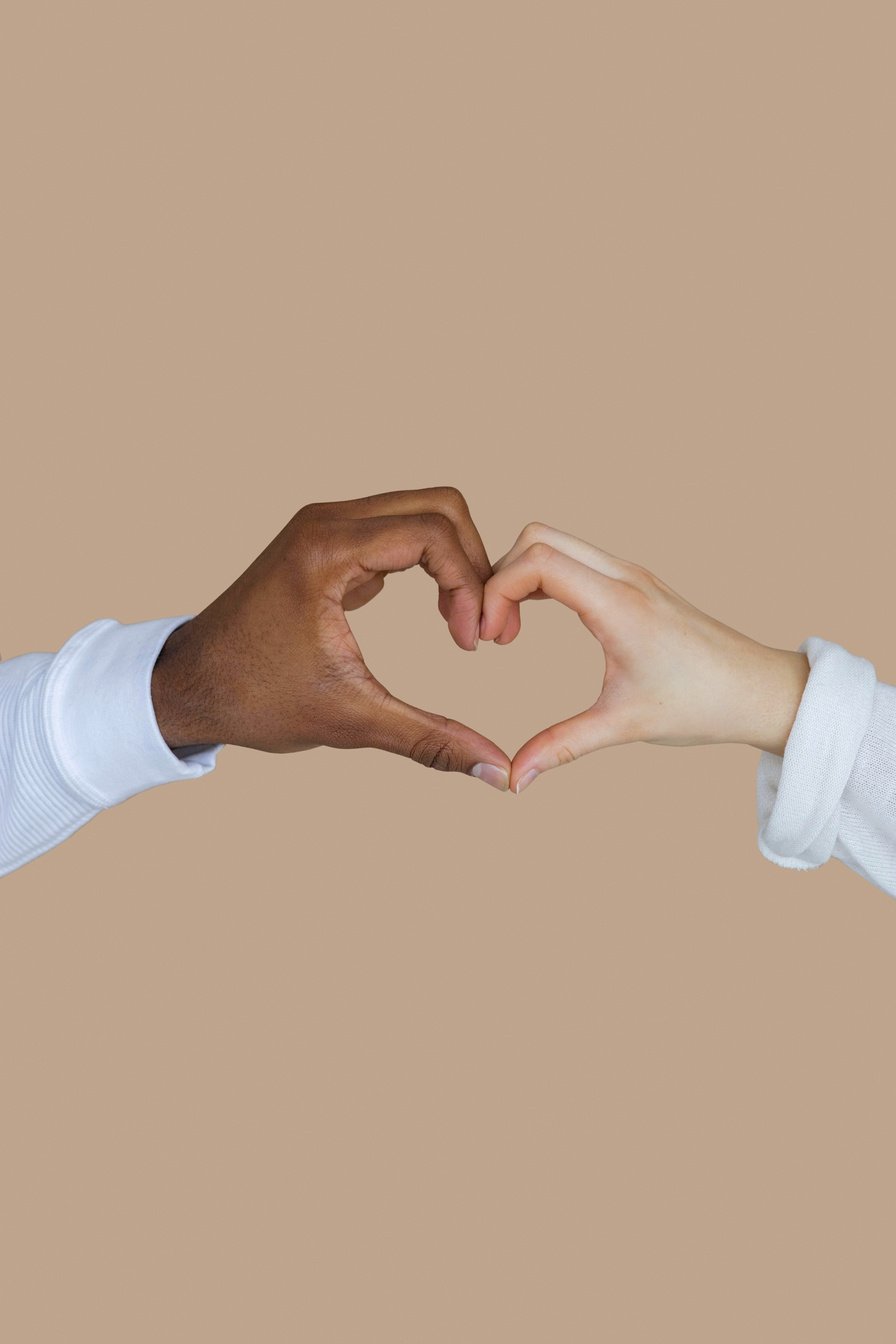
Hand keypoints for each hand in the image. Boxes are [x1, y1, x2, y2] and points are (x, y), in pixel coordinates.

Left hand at [150, 487, 510, 787]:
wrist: (189, 686)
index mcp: (327, 550)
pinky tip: (437, 614)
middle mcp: (327, 522)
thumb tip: (497, 771)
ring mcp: (326, 527)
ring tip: (463, 624)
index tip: (473, 644)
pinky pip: (398, 531)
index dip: (470, 586)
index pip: (434, 532)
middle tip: (483, 629)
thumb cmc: (255, 698)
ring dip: (455, 563)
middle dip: (474, 565)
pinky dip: (430, 564)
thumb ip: (430, 740)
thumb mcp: (351, 720)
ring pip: (422, 514)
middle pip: (439, 507)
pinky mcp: (327, 543)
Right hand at [480, 523, 809, 792]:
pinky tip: (533, 622)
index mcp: (619, 604)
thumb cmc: (702, 704)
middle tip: (492, 633)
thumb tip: (511, 779)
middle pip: (537, 538)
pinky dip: (541, 579)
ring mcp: (630, 575)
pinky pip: (573, 559)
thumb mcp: (623, 727)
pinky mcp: (633, 583)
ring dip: (519, 577)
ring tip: (508, 632)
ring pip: (553, 543)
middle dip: (499, 577)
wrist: (760, 691)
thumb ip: (560, 747)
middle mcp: (623, 576)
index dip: (495, 592)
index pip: (536, 561)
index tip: (486, 640)